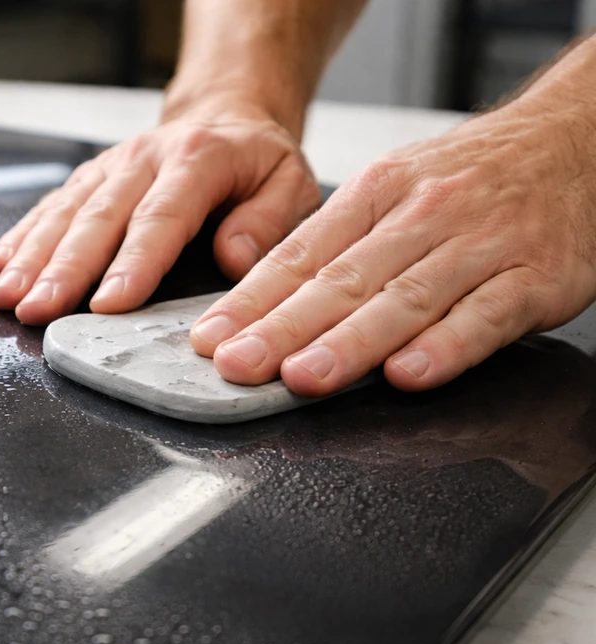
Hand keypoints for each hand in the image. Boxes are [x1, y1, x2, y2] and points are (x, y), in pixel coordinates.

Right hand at [0, 96, 320, 324]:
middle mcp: (145, 159)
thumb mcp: (291, 185)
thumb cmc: (258, 164)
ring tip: (7, 296)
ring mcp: (111, 167)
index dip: (132, 263)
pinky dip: (21, 237)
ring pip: (65, 214)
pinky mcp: (90, 179)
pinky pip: (51, 207)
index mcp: (199, 160)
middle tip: (38, 310)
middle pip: (99, 218)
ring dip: (31, 258)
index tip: (108, 304)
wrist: (226, 119)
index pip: (161, 216)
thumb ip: (268, 222)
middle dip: (63, 269)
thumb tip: (233, 258)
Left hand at [190, 97, 595, 395]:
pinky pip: (486, 316)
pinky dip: (447, 346)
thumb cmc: (469, 178)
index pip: (301, 255)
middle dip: (282, 328)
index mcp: (376, 194)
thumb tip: (262, 304)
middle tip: (239, 365)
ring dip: (350, 343)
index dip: (251, 301)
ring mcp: (479, 246)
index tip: (211, 338)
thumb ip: (338, 246)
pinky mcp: (533, 278)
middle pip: (343, 280)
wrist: (571, 141)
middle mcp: (422, 217)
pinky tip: (409, 372)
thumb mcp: (393, 189)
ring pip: (405, 299)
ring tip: (305, 376)